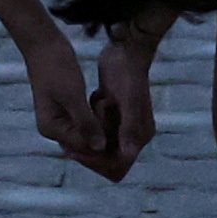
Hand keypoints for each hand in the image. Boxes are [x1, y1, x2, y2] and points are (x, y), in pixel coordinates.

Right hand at [23, 37, 124, 179]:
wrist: (45, 46)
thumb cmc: (57, 68)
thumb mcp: (73, 95)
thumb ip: (86, 123)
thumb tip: (100, 148)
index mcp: (51, 128)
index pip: (82, 148)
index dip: (104, 148)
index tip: (125, 141)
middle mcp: (54, 130)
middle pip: (83, 147)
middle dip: (104, 144)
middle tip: (128, 137)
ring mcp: (59, 122)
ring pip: (86, 137)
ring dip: (103, 134)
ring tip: (123, 128)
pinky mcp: (66, 112)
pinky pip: (85, 126)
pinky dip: (99, 124)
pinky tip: (113, 118)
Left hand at [86, 38, 159, 178]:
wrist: (126, 51)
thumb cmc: (128, 74)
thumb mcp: (128, 101)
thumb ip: (128, 128)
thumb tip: (126, 155)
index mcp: (140, 136)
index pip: (118, 166)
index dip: (96, 163)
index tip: (76, 149)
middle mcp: (133, 136)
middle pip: (107, 161)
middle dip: (90, 147)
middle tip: (76, 127)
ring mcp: (123, 127)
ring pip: (99, 147)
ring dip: (89, 134)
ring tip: (89, 108)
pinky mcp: (113, 117)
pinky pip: (96, 132)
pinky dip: (89, 123)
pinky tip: (91, 103)